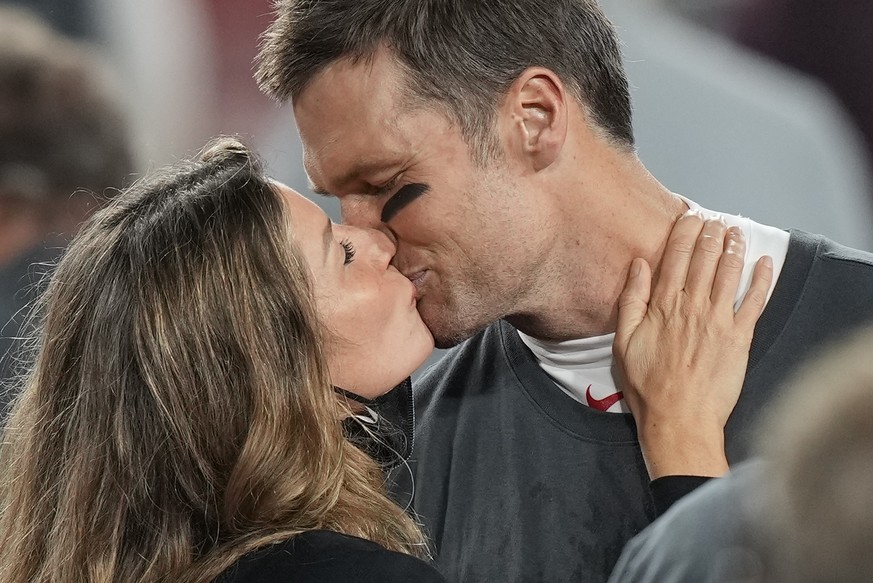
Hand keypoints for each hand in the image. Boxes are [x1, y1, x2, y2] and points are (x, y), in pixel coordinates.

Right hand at [613, 211, 772, 478]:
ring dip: (733, 249)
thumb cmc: (646, 385)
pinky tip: (764, 263)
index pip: (676, 258)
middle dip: (710, 234)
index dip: (684, 234)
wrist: (679, 419)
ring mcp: (718, 321)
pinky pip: (754, 302)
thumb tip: (639, 266)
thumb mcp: (623, 342)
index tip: (690, 217)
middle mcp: (692, 307)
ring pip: (729, 274)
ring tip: (735, 231)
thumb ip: (631, 301)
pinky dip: (762, 280)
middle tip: (715, 219)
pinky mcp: (739, 338)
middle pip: (704, 260)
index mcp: (663, 306)